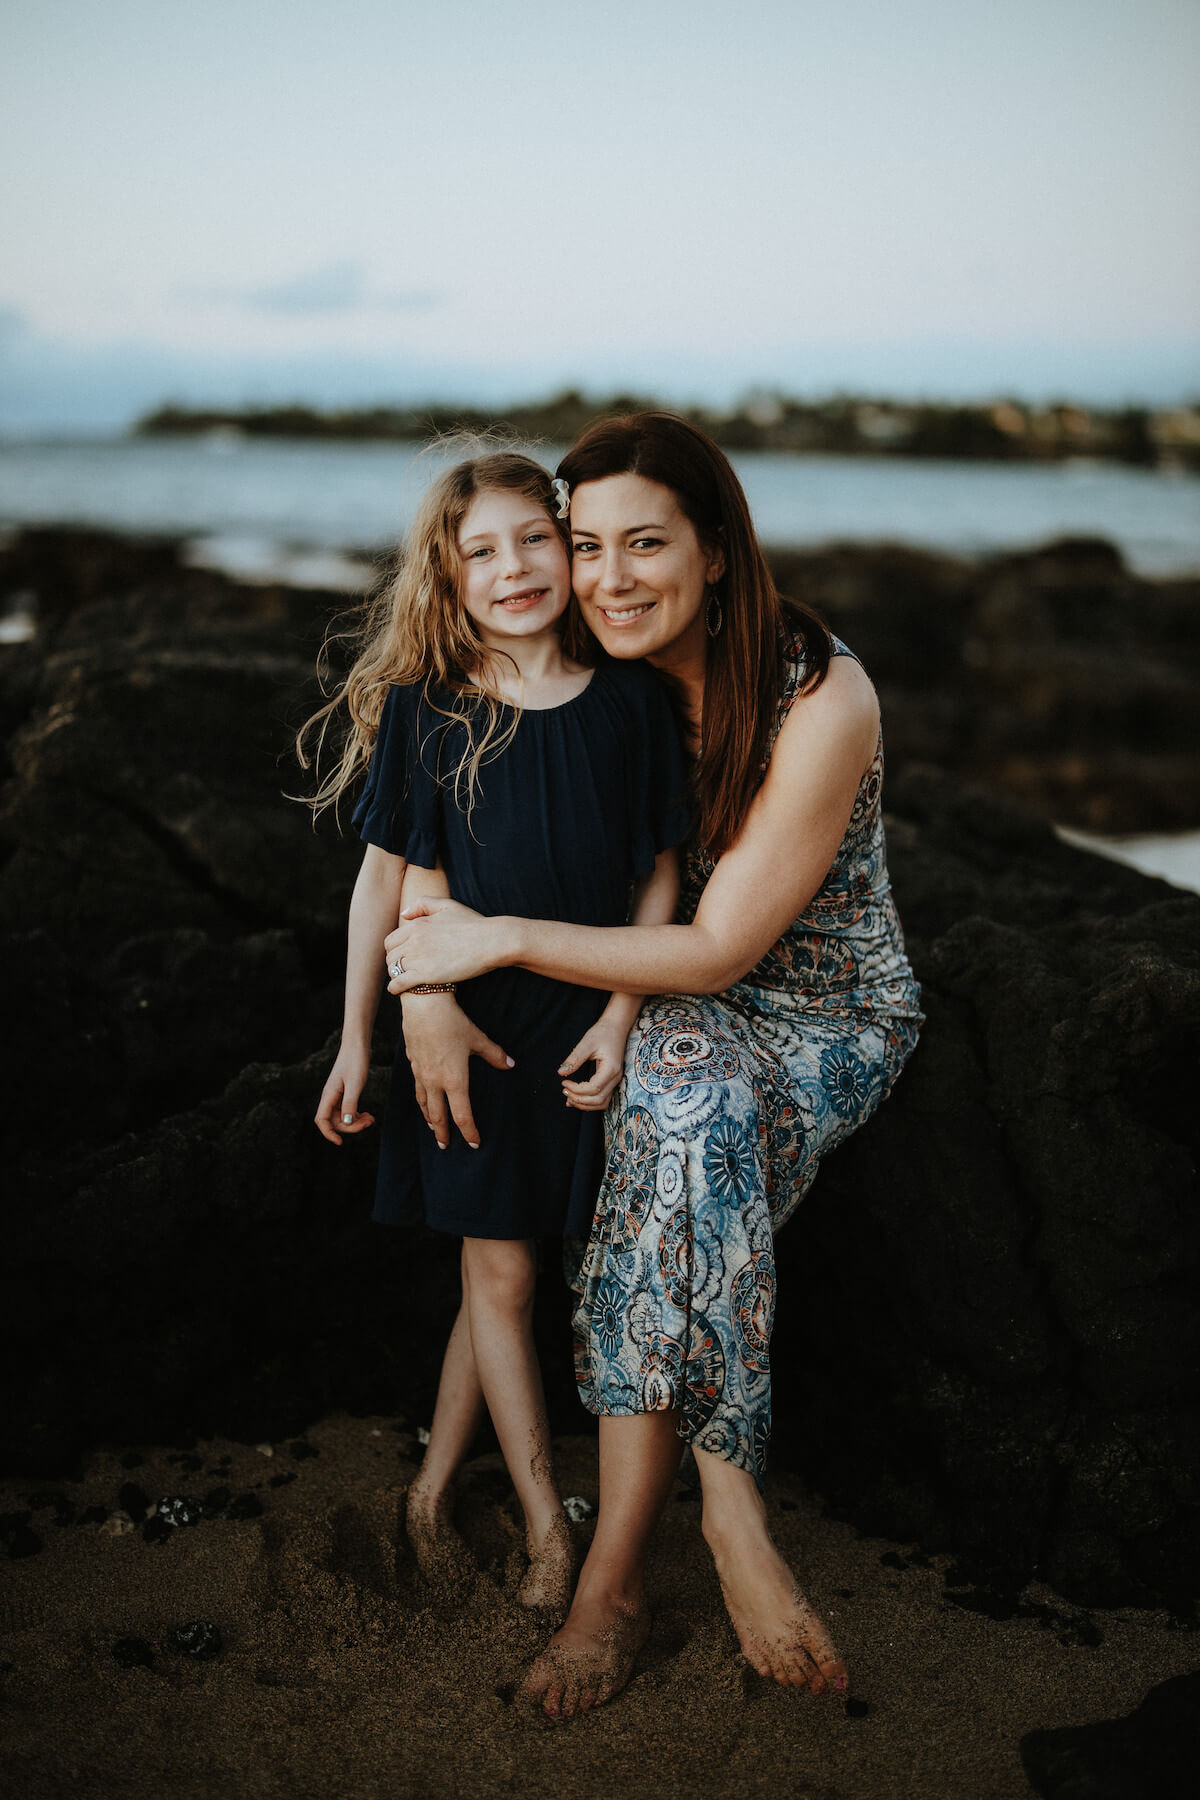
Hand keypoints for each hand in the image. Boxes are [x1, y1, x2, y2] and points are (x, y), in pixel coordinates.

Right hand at [315, 1043, 375, 1144]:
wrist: (357, 1044)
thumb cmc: (356, 1061)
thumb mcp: (355, 1084)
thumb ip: (350, 1104)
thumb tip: (347, 1123)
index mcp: (329, 1095)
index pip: (322, 1120)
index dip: (328, 1133)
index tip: (340, 1142)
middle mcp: (330, 1096)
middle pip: (334, 1121)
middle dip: (351, 1126)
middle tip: (369, 1122)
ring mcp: (337, 1095)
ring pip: (342, 1117)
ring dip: (355, 1122)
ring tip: (371, 1119)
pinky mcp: (345, 1092)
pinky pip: (347, 1110)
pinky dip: (357, 1115)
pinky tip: (368, 1114)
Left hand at [384, 898, 506, 992]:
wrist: (490, 941)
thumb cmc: (473, 924)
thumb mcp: (448, 905)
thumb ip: (423, 904)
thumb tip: (404, 914)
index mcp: (417, 925)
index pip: (391, 941)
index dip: (394, 950)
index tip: (401, 956)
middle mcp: (414, 940)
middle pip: (391, 956)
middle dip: (394, 964)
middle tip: (402, 970)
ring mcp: (419, 958)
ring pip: (393, 970)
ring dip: (395, 976)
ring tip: (402, 980)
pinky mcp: (427, 975)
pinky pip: (400, 983)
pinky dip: (395, 988)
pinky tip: (397, 990)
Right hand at [400, 991, 513, 1148]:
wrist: (423, 1004)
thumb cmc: (452, 1021)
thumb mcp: (477, 1038)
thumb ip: (495, 1054)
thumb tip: (510, 1064)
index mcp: (454, 1080)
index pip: (462, 1115)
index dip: (469, 1132)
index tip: (474, 1143)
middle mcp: (434, 1082)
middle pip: (438, 1116)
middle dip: (442, 1134)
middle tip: (445, 1146)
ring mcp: (420, 1074)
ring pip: (424, 1104)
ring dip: (429, 1119)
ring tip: (432, 1128)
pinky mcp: (412, 1063)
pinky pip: (416, 1089)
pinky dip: (421, 1101)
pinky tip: (423, 1100)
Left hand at [559, 1014, 629, 1111]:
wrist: (616, 1027)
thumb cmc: (603, 1033)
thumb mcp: (587, 1043)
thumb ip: (574, 1059)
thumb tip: (561, 1072)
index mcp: (611, 1069)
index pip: (593, 1089)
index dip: (576, 1090)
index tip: (564, 1083)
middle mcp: (615, 1078)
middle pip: (598, 1100)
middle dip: (579, 1100)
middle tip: (564, 1091)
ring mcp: (615, 1081)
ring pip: (602, 1103)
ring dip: (585, 1104)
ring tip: (569, 1097)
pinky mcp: (611, 1081)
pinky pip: (602, 1098)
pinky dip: (590, 1101)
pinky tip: (577, 1098)